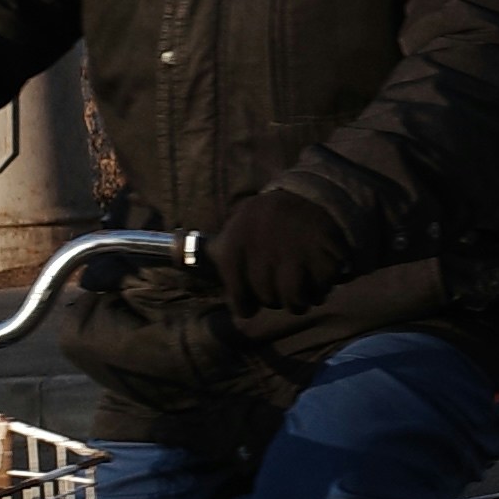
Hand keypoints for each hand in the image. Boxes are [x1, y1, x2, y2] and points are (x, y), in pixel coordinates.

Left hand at [206, 187, 355, 317]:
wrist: (310, 194)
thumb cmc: (265, 219)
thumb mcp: (234, 228)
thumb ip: (216, 252)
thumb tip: (175, 256)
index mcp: (235, 251)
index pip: (241, 302)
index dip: (248, 304)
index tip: (253, 302)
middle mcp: (261, 257)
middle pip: (270, 301)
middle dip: (276, 296)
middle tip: (281, 281)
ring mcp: (294, 259)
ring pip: (295, 302)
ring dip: (300, 299)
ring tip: (301, 285)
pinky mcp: (322, 259)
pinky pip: (320, 292)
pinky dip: (322, 288)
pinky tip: (318, 273)